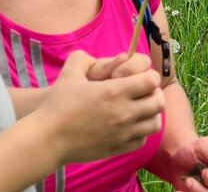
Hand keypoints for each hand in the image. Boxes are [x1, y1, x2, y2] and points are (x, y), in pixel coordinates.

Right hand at [36, 50, 163, 164]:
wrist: (48, 139)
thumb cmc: (58, 105)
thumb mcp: (70, 73)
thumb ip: (85, 59)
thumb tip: (99, 58)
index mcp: (116, 91)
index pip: (152, 80)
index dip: (148, 76)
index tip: (138, 77)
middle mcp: (125, 112)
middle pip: (159, 101)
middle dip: (153, 94)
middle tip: (141, 93)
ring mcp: (124, 133)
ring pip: (155, 123)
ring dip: (150, 114)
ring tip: (138, 110)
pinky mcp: (119, 148)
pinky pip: (142, 140)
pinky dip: (140, 132)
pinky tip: (128, 127)